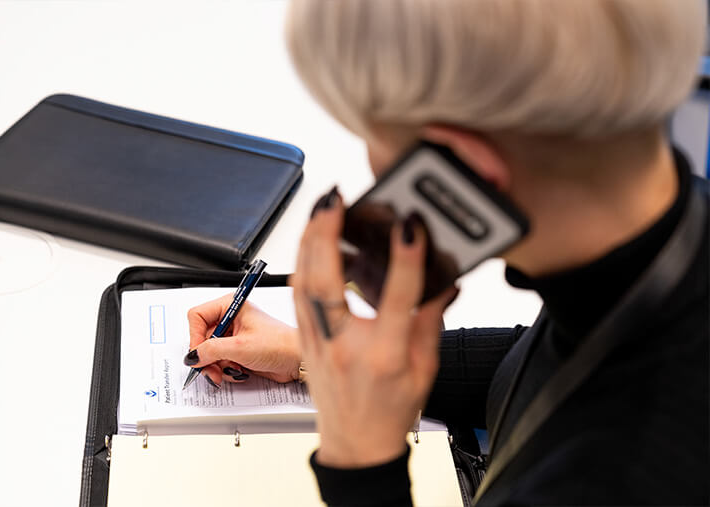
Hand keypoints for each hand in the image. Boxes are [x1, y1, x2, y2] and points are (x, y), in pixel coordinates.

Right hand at [186, 294, 301, 385]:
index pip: (197, 316)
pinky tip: (239, 371)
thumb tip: (192, 356)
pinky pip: (220, 361)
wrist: (297, 360)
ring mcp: (234, 335)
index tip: (199, 353)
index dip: (195, 336)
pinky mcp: (238, 350)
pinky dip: (226, 369)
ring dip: (216, 366)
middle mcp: (230, 318)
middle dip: (206, 357)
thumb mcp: (240, 347)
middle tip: (211, 370)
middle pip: (202, 337)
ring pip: (209, 352)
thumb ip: (212, 350)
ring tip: (229, 372)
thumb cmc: (279, 344)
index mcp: (231, 306)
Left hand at [291, 188, 457, 467]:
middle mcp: (345, 346)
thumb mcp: (425, 369)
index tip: (410, 227)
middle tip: (334, 200)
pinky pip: (297, 295)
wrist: (356, 445)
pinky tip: (310, 241)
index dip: (406, 260)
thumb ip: (430, 321)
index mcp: (385, 356)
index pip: (397, 300)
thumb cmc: (390, 412)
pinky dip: (302, 262)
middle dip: (327, 235)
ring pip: (303, 284)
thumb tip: (440, 281)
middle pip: (327, 284)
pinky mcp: (305, 341)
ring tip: (320, 209)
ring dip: (309, 242)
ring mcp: (319, 343)